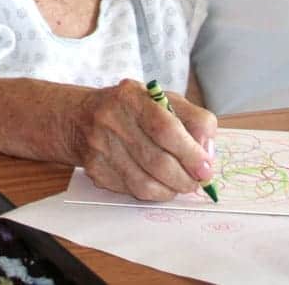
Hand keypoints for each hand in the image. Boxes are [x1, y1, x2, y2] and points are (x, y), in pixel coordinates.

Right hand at [70, 78, 216, 200]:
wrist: (81, 116)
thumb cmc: (132, 108)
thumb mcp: (162, 99)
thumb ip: (192, 119)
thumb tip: (208, 151)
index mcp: (132, 96)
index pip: (165, 127)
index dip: (189, 151)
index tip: (206, 167)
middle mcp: (112, 118)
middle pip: (156, 160)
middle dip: (184, 178)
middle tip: (197, 182)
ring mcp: (100, 146)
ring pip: (143, 183)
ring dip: (170, 190)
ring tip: (181, 185)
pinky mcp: (94, 169)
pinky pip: (130, 191)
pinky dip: (152, 193)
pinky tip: (158, 184)